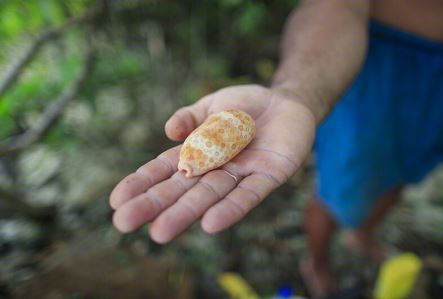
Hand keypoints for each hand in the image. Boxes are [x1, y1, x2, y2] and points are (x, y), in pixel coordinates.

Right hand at [110, 84, 315, 242]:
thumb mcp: (213, 103)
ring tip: (159, 232)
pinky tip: (210, 224)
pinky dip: (230, 209)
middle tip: (123, 223)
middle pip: (182, 189)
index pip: (166, 170)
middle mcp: (216, 168)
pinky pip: (249, 195)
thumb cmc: (246, 103)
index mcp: (199, 151)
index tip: (116, 200)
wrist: (287, 101)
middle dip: (154, 205)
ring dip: (186, 214)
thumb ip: (190, 116)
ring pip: (210, 196)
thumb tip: (168, 131)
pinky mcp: (269, 176)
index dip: (142, 183)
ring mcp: (241, 174)